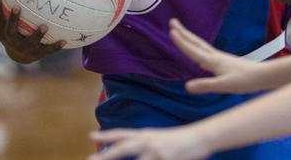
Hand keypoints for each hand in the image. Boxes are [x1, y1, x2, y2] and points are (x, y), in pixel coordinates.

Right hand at [0, 0, 64, 63]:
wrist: (19, 56)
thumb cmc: (9, 31)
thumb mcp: (0, 21)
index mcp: (2, 31)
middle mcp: (11, 40)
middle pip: (10, 30)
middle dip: (13, 20)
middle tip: (17, 7)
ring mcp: (24, 48)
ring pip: (30, 42)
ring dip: (37, 35)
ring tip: (44, 26)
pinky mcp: (37, 54)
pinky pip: (47, 50)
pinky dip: (55, 46)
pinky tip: (64, 41)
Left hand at [88, 125, 209, 159]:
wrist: (200, 137)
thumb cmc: (181, 139)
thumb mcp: (160, 137)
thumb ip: (146, 142)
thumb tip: (133, 146)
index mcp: (146, 134)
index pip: (122, 133)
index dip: (107, 135)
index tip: (91, 135)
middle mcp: (148, 141)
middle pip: (122, 147)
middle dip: (105, 154)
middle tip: (90, 159)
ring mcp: (156, 151)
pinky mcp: (164, 159)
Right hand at [170, 19, 261, 93]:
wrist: (262, 76)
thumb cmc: (244, 81)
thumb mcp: (224, 86)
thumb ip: (205, 85)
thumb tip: (186, 86)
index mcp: (212, 61)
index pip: (193, 50)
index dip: (181, 42)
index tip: (171, 31)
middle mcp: (214, 56)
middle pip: (195, 42)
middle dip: (183, 32)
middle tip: (172, 21)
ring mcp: (219, 57)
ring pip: (200, 44)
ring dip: (189, 37)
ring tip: (181, 32)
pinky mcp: (223, 61)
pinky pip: (205, 51)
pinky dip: (197, 47)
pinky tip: (199, 54)